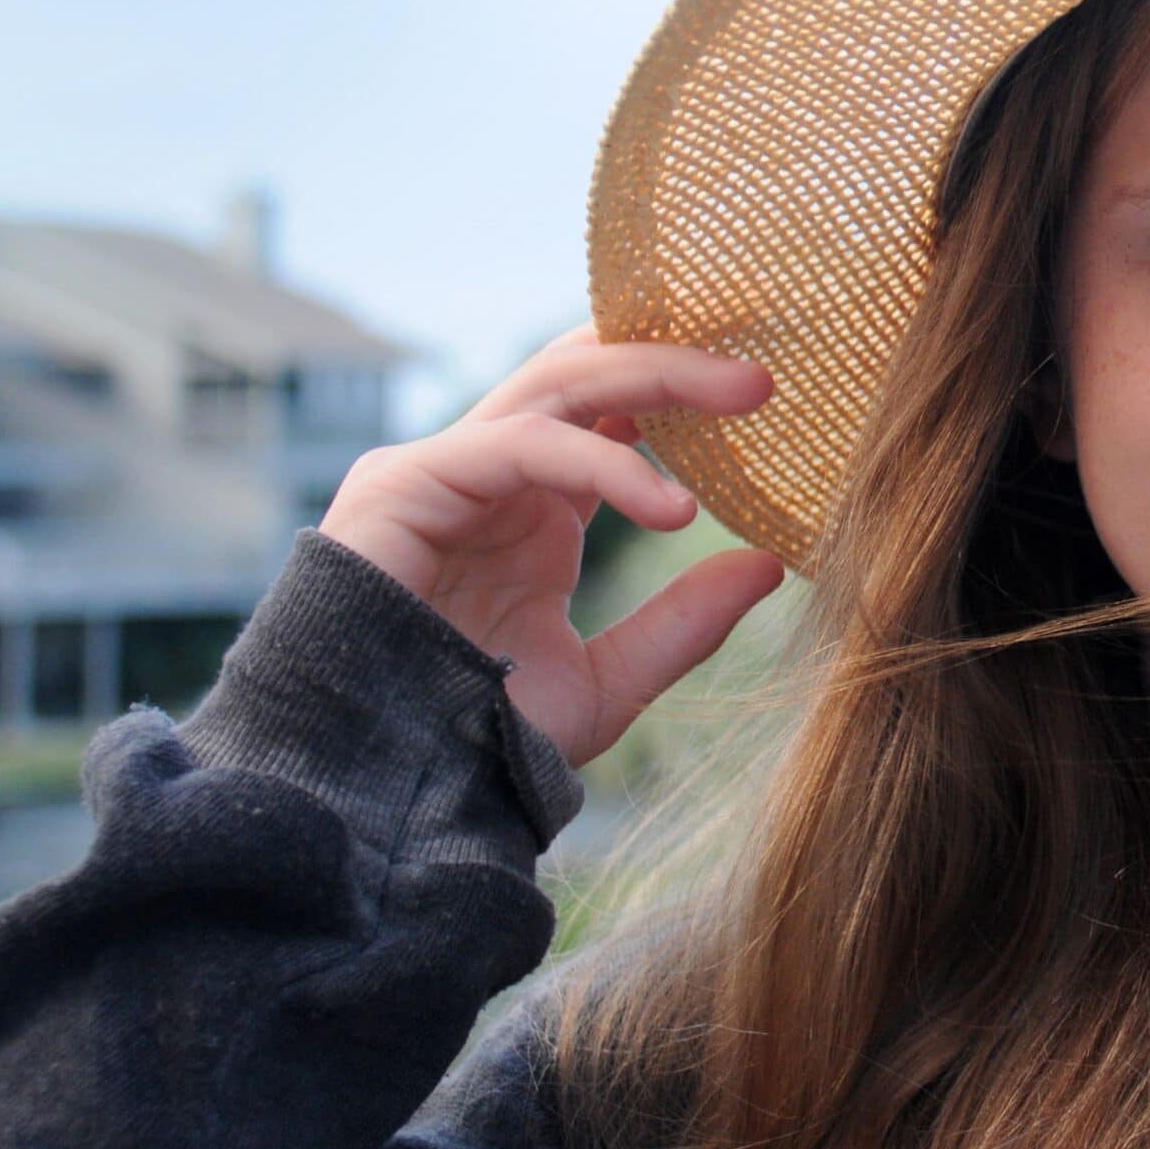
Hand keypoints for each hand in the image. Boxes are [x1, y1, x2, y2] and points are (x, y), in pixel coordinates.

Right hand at [318, 319, 784, 768]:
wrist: (380, 791)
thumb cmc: (474, 740)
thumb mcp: (606, 683)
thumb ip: (681, 625)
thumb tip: (770, 564)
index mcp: (536, 505)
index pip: (612, 408)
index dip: (685, 386)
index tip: (769, 388)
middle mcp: (492, 472)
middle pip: (589, 372)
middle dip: (680, 357)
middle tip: (768, 370)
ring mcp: (444, 468)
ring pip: (560, 381)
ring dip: (659, 373)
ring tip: (749, 392)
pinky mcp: (406, 482)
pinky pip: (525, 444)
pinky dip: (608, 464)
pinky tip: (675, 510)